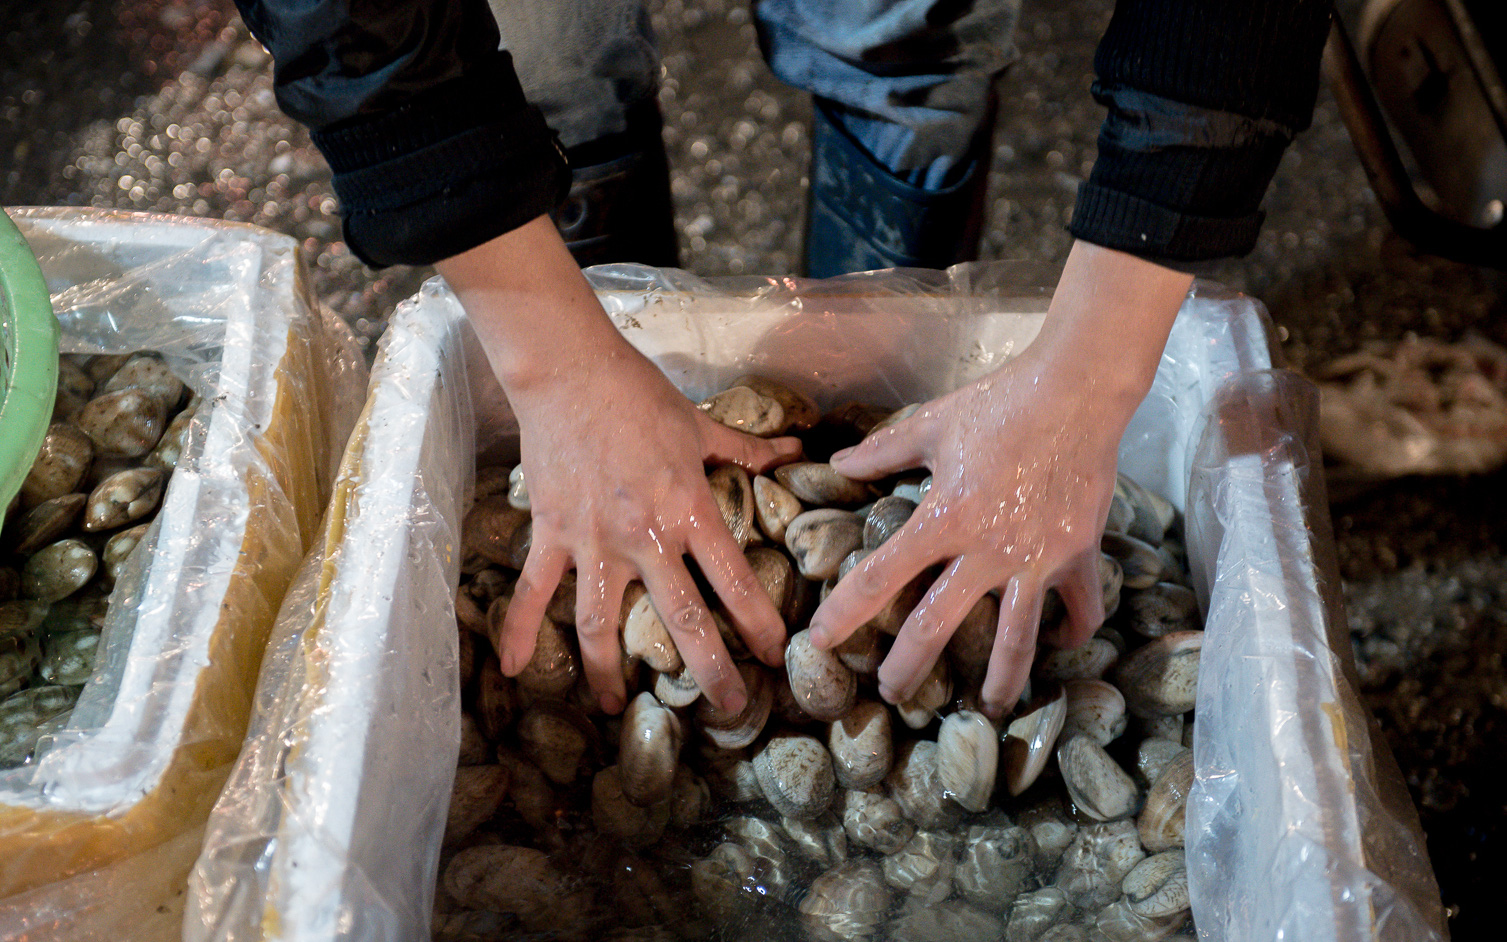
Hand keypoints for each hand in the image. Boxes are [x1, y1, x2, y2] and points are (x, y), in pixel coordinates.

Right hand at [438, 217, 799, 714]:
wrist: (570, 373)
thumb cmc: (639, 396)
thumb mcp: (701, 425)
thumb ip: (748, 452)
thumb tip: (799, 451)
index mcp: (689, 510)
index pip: (734, 580)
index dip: (758, 623)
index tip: (774, 658)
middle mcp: (645, 536)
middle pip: (683, 619)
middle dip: (710, 671)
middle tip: (731, 710)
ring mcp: (594, 541)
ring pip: (603, 622)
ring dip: (608, 670)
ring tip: (614, 706)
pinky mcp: (552, 534)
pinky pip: (535, 590)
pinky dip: (521, 629)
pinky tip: (514, 669)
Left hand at [807, 241, 1192, 716]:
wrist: (1076, 391)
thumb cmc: (999, 403)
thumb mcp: (931, 425)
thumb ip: (882, 452)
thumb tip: (838, 464)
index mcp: (944, 517)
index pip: (881, 576)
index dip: (846, 612)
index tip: (821, 640)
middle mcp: (987, 549)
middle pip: (937, 625)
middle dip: (909, 667)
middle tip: (892, 693)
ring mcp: (1037, 558)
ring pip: (1015, 639)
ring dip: (999, 680)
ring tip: (987, 709)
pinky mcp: (1079, 555)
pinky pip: (1080, 609)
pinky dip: (1070, 633)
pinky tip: (1055, 644)